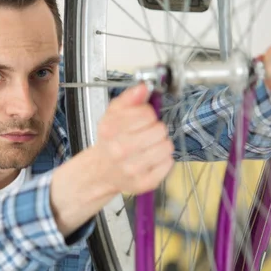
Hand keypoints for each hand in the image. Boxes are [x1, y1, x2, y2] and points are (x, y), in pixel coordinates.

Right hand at [50, 83, 173, 236]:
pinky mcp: (144, 182)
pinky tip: (151, 159)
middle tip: (146, 134)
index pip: (147, 113)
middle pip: (159, 129)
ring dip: (161, 144)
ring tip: (149, 146)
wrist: (101, 171)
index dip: (148, 114)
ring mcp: (132, 168)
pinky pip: (168, 163)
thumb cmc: (110, 142)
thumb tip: (143, 88)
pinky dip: (163, 160)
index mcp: (110, 130)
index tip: (142, 119)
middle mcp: (119, 150)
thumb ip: (129, 99)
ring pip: (166, 146)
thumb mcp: (112, 116)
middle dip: (155, 129)